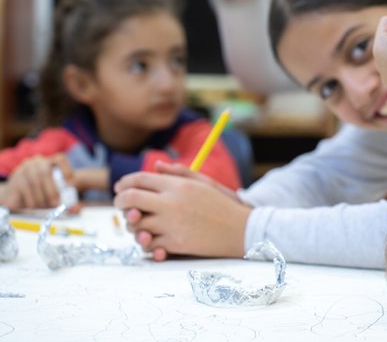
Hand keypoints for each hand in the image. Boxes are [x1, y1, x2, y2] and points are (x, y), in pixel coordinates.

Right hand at [0, 154, 73, 210]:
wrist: (15, 195)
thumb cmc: (40, 193)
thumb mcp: (54, 191)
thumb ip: (66, 199)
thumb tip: (76, 209)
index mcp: (49, 161)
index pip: (60, 159)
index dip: (67, 170)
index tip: (71, 184)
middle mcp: (36, 163)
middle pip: (45, 172)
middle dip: (52, 190)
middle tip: (56, 203)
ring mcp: (23, 170)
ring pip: (34, 183)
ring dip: (41, 198)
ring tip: (44, 207)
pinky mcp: (14, 180)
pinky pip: (24, 191)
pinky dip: (31, 201)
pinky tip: (33, 206)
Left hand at [113, 170, 250, 259]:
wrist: (243, 229)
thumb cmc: (223, 204)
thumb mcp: (203, 183)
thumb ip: (178, 173)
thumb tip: (157, 166)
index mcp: (178, 185)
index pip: (140, 180)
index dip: (125, 183)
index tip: (120, 188)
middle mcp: (172, 203)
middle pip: (130, 199)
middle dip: (119, 202)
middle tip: (120, 205)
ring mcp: (172, 224)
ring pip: (136, 225)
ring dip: (133, 225)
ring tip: (139, 224)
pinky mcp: (176, 244)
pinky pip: (149, 245)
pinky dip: (148, 243)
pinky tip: (152, 239)